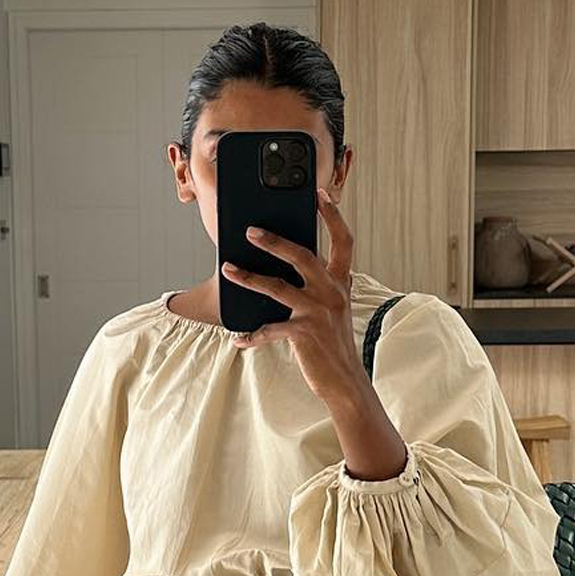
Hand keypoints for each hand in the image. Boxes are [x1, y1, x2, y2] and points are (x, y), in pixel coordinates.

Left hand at [219, 189, 368, 405]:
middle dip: (275, 240)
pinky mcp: (304, 333)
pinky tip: (239, 339)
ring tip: (229, 269)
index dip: (333, 215)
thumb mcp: (333, 309)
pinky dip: (252, 335)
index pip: (343, 241)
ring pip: (277, 286)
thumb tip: (286, 265)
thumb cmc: (333, 344)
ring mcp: (318, 312)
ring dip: (249, 277)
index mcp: (340, 283)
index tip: (320, 193)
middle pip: (303, 255)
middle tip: (250, 230)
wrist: (346, 382)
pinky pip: (270, 329)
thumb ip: (319, 286)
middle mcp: (332, 292)